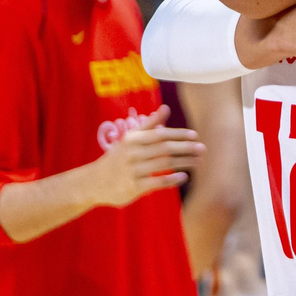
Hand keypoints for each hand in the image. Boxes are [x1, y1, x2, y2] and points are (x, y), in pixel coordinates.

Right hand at [85, 107, 203, 207]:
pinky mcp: (133, 187)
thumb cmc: (118, 158)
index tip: (195, 135)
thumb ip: (149, 125)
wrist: (93, 182)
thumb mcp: (130, 139)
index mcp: (132, 139)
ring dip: (184, 162)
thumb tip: (166, 108)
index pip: (159, 134)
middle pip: (164, 148)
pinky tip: (184, 177)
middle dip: (185, 147)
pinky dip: (172, 179)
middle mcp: (132, 153)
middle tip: (202, 148)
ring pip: (163, 164)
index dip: (178, 134)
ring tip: (198, 161)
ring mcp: (132, 170)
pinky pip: (157, 182)